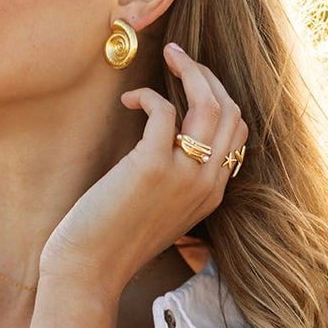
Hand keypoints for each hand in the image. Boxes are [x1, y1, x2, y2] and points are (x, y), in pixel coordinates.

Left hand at [40, 43, 248, 297]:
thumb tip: (168, 139)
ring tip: (168, 57)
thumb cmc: (112, 240)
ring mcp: (184, 176)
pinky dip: (148, 96)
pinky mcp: (152, 167)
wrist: (89, 270)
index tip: (193, 81)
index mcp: (212, 194)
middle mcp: (206, 184)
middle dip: (208, 75)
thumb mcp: (159, 211)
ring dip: (191, 71)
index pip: (237, 133)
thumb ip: (175, 180)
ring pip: (210, 104)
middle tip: (180, 58)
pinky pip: (164, 111)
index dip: (219, 98)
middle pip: (230, 111)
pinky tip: (130, 100)